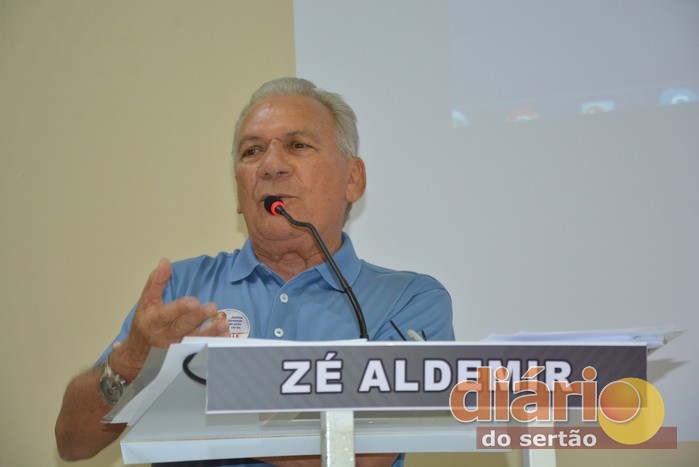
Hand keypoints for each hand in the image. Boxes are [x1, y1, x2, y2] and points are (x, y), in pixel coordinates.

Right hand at [110, 258, 227, 380]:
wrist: (138, 354)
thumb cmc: (145, 322)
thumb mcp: (146, 301)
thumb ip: (156, 282)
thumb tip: (165, 262)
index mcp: (154, 320)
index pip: (167, 314)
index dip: (180, 308)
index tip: (194, 301)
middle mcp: (165, 335)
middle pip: (182, 327)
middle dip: (197, 318)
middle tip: (212, 307)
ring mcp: (176, 347)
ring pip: (193, 340)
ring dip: (210, 332)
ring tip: (223, 324)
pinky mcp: (185, 355)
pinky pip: (201, 349)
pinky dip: (214, 344)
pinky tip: (225, 337)